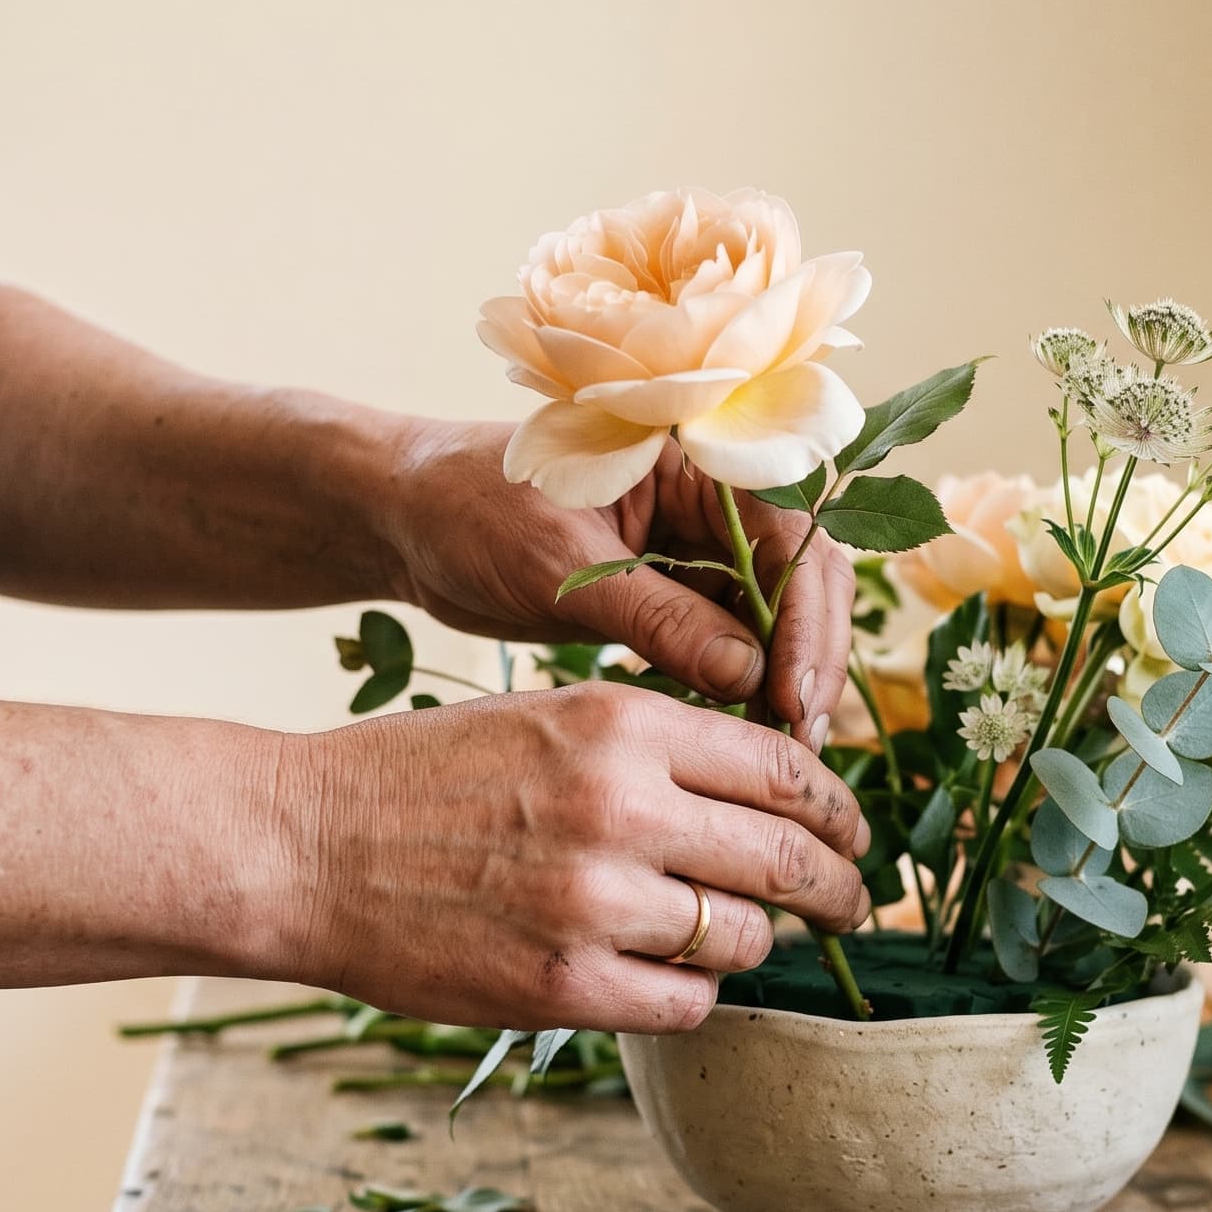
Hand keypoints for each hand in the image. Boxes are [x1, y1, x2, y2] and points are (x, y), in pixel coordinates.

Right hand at [278, 684, 871, 1032]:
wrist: (304, 844)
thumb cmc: (424, 777)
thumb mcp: (549, 718)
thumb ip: (658, 748)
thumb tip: (772, 794)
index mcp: (622, 723)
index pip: (784, 769)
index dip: (837, 809)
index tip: (850, 833)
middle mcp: (621, 806)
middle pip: (786, 858)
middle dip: (837, 888)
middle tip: (851, 906)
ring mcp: (593, 903)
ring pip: (741, 937)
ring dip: (749, 943)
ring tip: (728, 937)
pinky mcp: (561, 987)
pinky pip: (685, 1005)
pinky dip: (692, 996)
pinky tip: (666, 978)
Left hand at [379, 418, 852, 745]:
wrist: (407, 522)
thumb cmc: (469, 509)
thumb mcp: (561, 565)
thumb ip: (656, 617)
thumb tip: (747, 677)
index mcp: (693, 457)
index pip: (790, 534)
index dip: (805, 620)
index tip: (793, 698)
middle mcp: (709, 500)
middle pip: (800, 579)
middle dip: (805, 658)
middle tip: (798, 741)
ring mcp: (693, 551)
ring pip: (771, 619)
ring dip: (777, 682)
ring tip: (772, 753)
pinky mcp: (670, 597)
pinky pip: (728, 644)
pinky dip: (735, 690)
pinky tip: (728, 738)